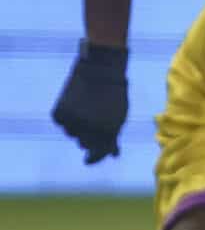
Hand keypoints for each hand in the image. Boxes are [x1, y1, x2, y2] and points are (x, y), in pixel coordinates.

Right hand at [52, 41, 128, 163]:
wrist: (100, 69)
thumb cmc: (113, 93)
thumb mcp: (119, 116)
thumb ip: (114, 137)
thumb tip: (113, 156)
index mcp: (109, 131)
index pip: (99, 153)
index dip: (95, 158)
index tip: (88, 161)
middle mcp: (90, 129)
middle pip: (84, 144)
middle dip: (88, 137)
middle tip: (92, 121)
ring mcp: (74, 122)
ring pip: (71, 133)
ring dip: (78, 125)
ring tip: (86, 105)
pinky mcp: (60, 113)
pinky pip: (61, 122)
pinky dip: (66, 115)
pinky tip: (74, 102)